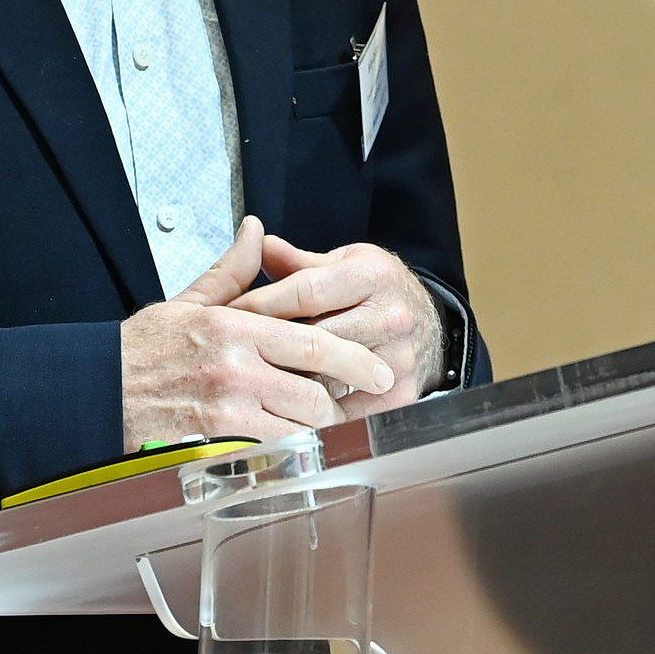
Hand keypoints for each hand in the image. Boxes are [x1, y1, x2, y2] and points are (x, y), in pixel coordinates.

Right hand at [120, 216, 396, 449]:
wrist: (97, 390)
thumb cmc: (142, 349)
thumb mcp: (189, 301)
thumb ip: (232, 270)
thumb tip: (255, 231)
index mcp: (235, 327)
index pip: (314, 343)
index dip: (355, 362)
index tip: (379, 373)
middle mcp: (235, 368)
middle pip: (316, 393)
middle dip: (338, 404)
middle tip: (349, 406)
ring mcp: (226, 410)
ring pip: (298, 427)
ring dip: (315, 431)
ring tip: (323, 428)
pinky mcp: (214, 444)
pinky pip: (269, 453)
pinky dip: (285, 452)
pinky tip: (290, 448)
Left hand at [228, 235, 441, 417]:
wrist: (427, 324)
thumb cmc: (374, 290)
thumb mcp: (343, 263)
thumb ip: (297, 261)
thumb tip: (254, 241)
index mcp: (373, 274)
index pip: (305, 292)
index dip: (261, 304)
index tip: (227, 315)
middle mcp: (391, 315)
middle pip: (315, 337)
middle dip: (267, 346)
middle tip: (228, 355)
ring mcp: (399, 357)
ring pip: (328, 377)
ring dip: (289, 383)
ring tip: (250, 385)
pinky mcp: (402, 393)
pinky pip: (348, 409)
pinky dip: (317, 412)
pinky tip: (287, 410)